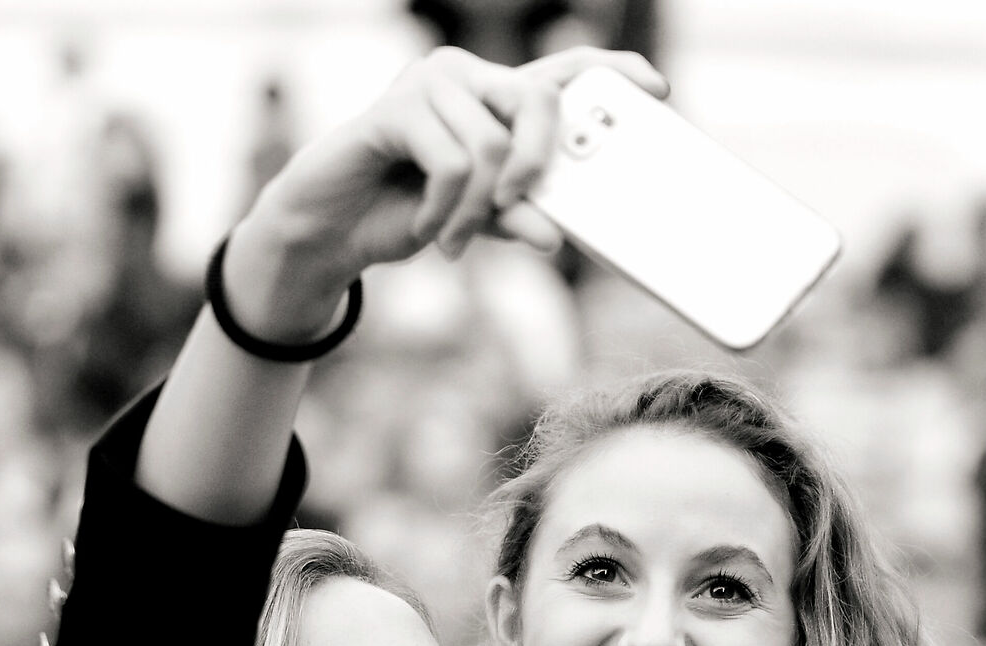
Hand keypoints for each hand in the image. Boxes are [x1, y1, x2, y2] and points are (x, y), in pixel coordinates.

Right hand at [223, 46, 667, 337]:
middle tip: (517, 208)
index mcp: (494, 99)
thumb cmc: (405, 212)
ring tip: (452, 235)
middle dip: (539, 164)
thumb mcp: (474, 221)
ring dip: (477, 209)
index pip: (562, 70)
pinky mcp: (394, 108)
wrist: (330, 229)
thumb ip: (516, 216)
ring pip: (493, 144)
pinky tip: (426, 228)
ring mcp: (429, 85)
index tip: (655, 88)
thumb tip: (555, 235)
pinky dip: (446, 209)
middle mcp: (466, 78)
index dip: (610, 72)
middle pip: (538, 99)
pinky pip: (452, 161)